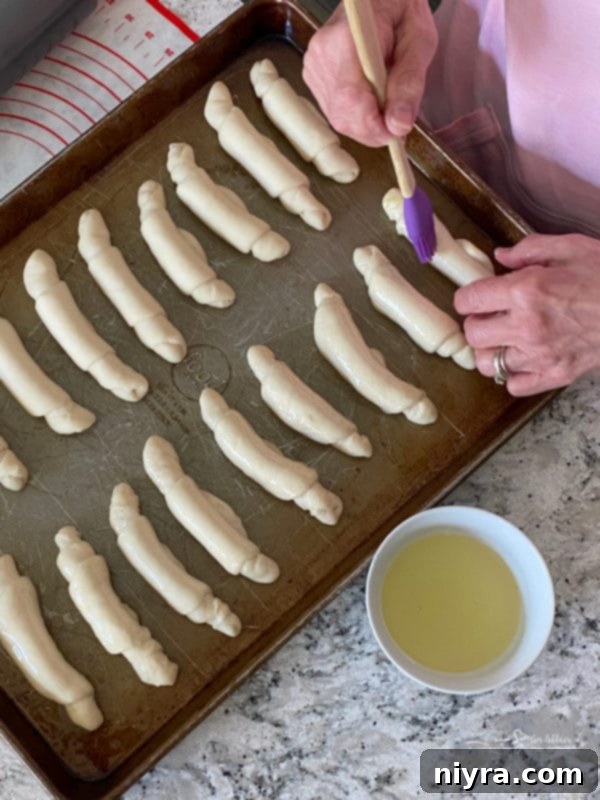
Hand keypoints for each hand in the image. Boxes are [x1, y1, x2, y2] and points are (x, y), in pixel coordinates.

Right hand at [302, 0, 437, 145]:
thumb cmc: (401, 10)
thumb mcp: (419, 41)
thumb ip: (409, 84)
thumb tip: (399, 126)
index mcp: (345, 41)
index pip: (352, 102)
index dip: (375, 127)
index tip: (399, 131)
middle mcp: (321, 56)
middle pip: (343, 116)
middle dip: (374, 128)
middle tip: (398, 118)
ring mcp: (313, 68)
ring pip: (339, 118)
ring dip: (367, 122)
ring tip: (387, 99)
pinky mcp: (313, 77)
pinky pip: (335, 111)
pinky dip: (357, 114)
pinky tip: (372, 96)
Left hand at [454, 234, 599, 395]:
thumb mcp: (571, 247)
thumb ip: (529, 250)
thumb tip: (499, 257)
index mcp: (526, 291)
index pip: (468, 300)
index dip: (469, 297)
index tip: (478, 296)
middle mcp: (527, 326)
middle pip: (473, 335)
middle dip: (477, 323)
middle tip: (492, 316)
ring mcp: (540, 355)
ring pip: (488, 364)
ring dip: (492, 351)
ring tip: (505, 339)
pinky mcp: (556, 375)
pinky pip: (514, 385)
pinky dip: (513, 375)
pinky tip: (524, 359)